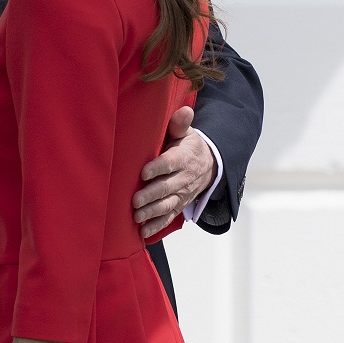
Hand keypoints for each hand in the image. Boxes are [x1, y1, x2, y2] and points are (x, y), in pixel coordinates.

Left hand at [132, 107, 214, 238]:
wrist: (209, 165)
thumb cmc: (189, 147)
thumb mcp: (187, 133)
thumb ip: (180, 124)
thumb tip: (185, 110)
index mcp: (183, 158)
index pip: (170, 163)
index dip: (158, 168)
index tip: (144, 172)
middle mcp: (183, 178)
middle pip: (166, 188)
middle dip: (151, 195)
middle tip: (135, 200)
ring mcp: (181, 194)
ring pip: (167, 205)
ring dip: (152, 212)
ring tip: (137, 217)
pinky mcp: (179, 205)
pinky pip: (168, 217)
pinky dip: (156, 226)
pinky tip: (143, 232)